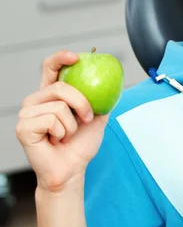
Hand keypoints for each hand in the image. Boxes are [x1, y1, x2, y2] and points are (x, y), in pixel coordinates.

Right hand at [16, 50, 109, 192]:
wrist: (72, 170)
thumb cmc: (80, 145)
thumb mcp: (97, 118)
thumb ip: (101, 99)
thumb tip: (115, 81)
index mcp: (50, 95)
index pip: (51, 68)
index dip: (61, 58)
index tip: (76, 57)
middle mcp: (35, 101)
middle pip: (61, 87)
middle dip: (81, 104)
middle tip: (85, 120)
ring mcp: (26, 113)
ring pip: (58, 107)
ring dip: (71, 126)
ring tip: (64, 136)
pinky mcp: (23, 127)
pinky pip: (51, 120)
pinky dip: (61, 133)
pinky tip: (54, 141)